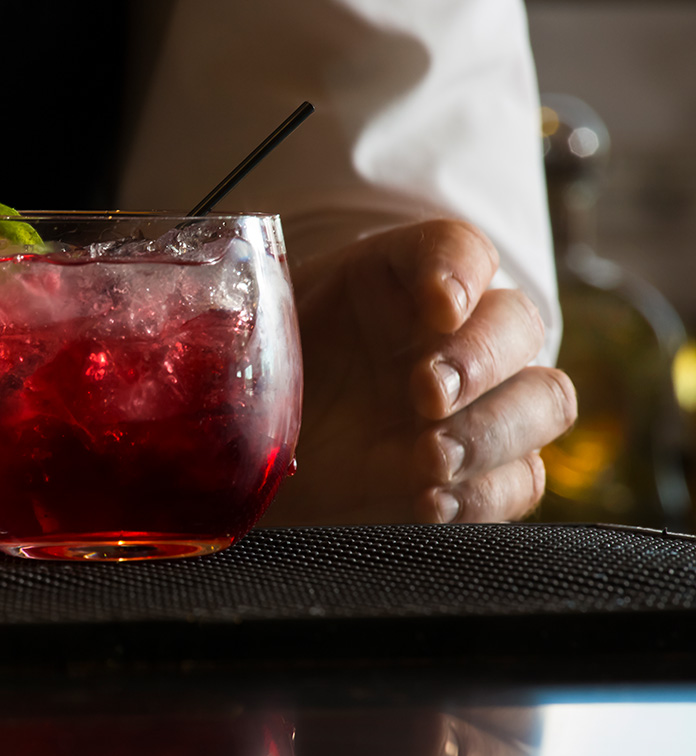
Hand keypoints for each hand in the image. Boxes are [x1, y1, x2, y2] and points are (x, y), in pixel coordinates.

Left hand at [262, 219, 576, 524]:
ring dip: (494, 429)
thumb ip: (248, 324)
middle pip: (518, 322)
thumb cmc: (256, 384)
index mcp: (395, 283)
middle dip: (481, 358)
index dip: (459, 271)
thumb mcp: (244, 343)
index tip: (436, 306)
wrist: (255, 465)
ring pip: (544, 399)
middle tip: (425, 394)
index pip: (456, 249)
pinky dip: (487, 494)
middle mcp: (449, 338)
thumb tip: (216, 329)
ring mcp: (475, 408)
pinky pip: (522, 481)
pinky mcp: (480, 476)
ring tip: (429, 458)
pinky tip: (432, 500)